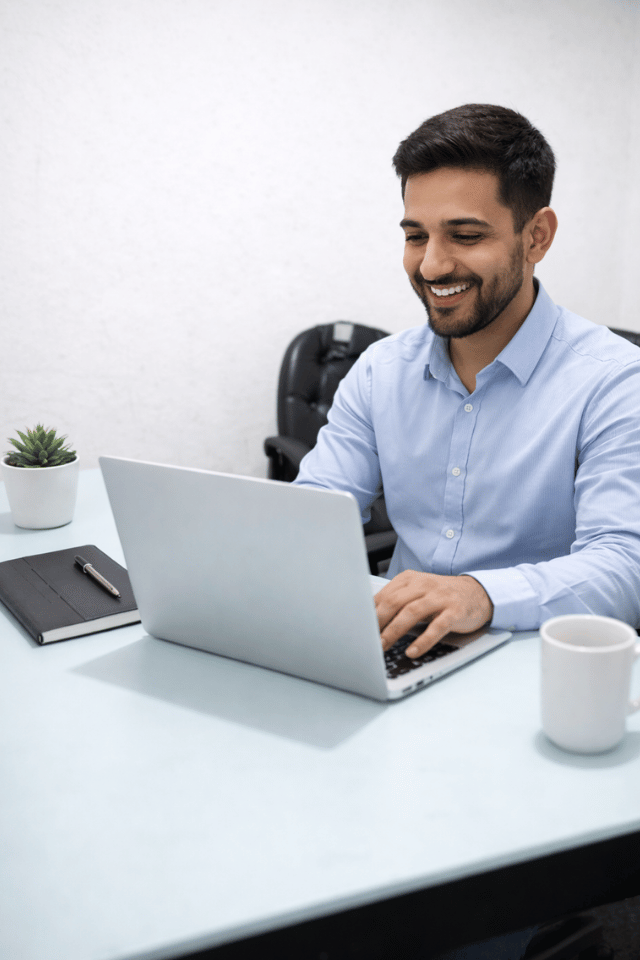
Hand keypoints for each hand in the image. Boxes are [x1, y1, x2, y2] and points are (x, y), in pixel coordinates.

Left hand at [374, 570, 493, 656]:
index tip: (357, 628)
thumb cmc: (441, 596)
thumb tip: (368, 620)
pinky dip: (423, 640)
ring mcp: (440, 597)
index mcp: (410, 579)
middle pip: (394, 602)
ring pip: (412, 612)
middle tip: (365, 640)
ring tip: (382, 647)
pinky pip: (437, 626)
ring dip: (394, 631)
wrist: (478, 593)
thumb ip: (396, 602)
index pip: (383, 595)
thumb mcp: (417, 593)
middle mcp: (424, 585)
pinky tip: (412, 651)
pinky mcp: (455, 611)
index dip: (368, 613)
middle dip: (377, 622)